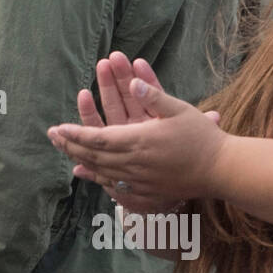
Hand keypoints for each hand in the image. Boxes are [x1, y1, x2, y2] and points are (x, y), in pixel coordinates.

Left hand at [47, 67, 223, 211]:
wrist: (221, 170)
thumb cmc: (202, 137)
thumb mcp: (179, 110)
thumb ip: (154, 95)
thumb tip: (135, 80)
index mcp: (140, 141)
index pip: (98, 138)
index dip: (75, 133)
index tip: (57, 128)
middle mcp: (135, 163)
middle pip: (93, 156)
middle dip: (70, 145)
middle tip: (51, 136)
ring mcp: (139, 181)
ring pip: (100, 171)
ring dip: (79, 159)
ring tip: (64, 149)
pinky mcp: (145, 193)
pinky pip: (114, 186)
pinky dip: (97, 177)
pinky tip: (86, 172)